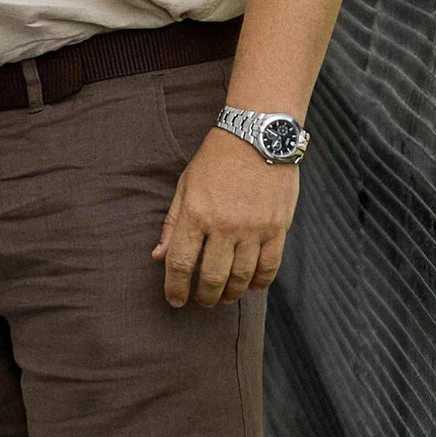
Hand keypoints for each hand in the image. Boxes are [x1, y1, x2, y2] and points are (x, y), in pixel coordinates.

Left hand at [155, 128, 298, 310]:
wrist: (258, 135)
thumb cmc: (216, 160)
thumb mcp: (186, 185)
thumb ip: (172, 223)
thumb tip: (158, 257)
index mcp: (196, 213)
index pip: (179, 263)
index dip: (174, 288)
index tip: (175, 300)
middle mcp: (223, 225)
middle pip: (211, 277)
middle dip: (204, 297)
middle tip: (202, 301)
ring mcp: (253, 228)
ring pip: (240, 278)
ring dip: (230, 294)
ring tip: (224, 296)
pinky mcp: (277, 228)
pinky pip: (269, 267)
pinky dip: (259, 283)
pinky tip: (252, 286)